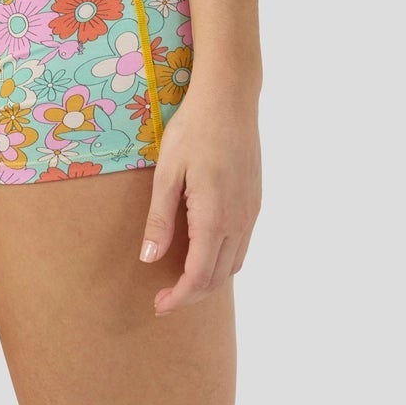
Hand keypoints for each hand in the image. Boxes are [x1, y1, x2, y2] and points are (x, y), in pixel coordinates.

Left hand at [138, 84, 261, 314]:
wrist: (229, 99)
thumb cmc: (192, 130)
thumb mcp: (166, 172)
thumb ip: (160, 219)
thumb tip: (150, 260)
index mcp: (214, 217)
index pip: (199, 276)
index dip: (179, 297)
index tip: (159, 306)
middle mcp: (238, 221)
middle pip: (218, 277)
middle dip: (192, 294)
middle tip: (165, 297)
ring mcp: (251, 211)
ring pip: (233, 264)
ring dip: (209, 279)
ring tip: (181, 278)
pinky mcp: (255, 200)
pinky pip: (242, 244)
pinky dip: (223, 259)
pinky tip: (204, 249)